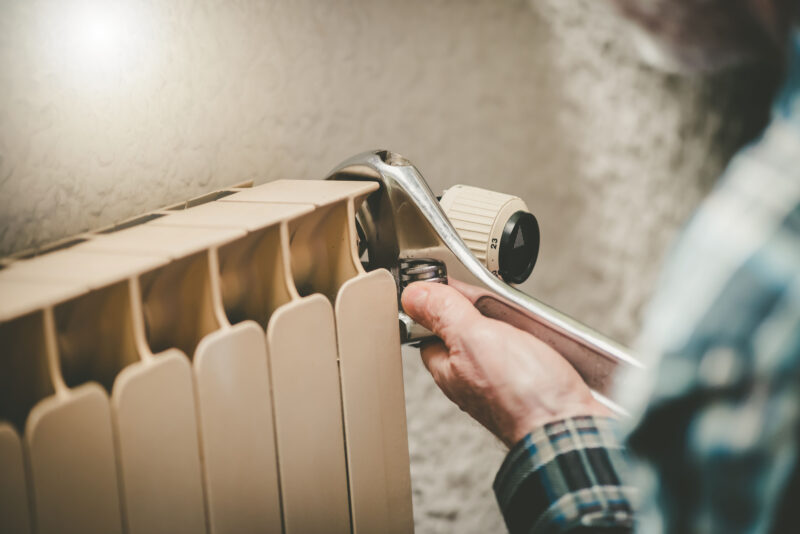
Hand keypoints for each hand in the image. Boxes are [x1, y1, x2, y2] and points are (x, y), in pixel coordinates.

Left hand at [401, 280, 611, 447]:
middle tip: (496, 301)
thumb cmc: (523, 395)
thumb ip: (444, 314)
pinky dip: (535, 339)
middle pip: (467, 330)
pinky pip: (527, 352)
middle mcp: (472, 379)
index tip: (452, 283)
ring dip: (513, 322)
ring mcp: (503, 383)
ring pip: (500, 339)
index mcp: (449, 369)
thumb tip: (412, 295)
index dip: (437, 303)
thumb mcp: (474, 339)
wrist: (573, 429)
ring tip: (523, 318)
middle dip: (482, 310)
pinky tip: (543, 337)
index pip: (429, 330)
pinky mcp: (533, 384)